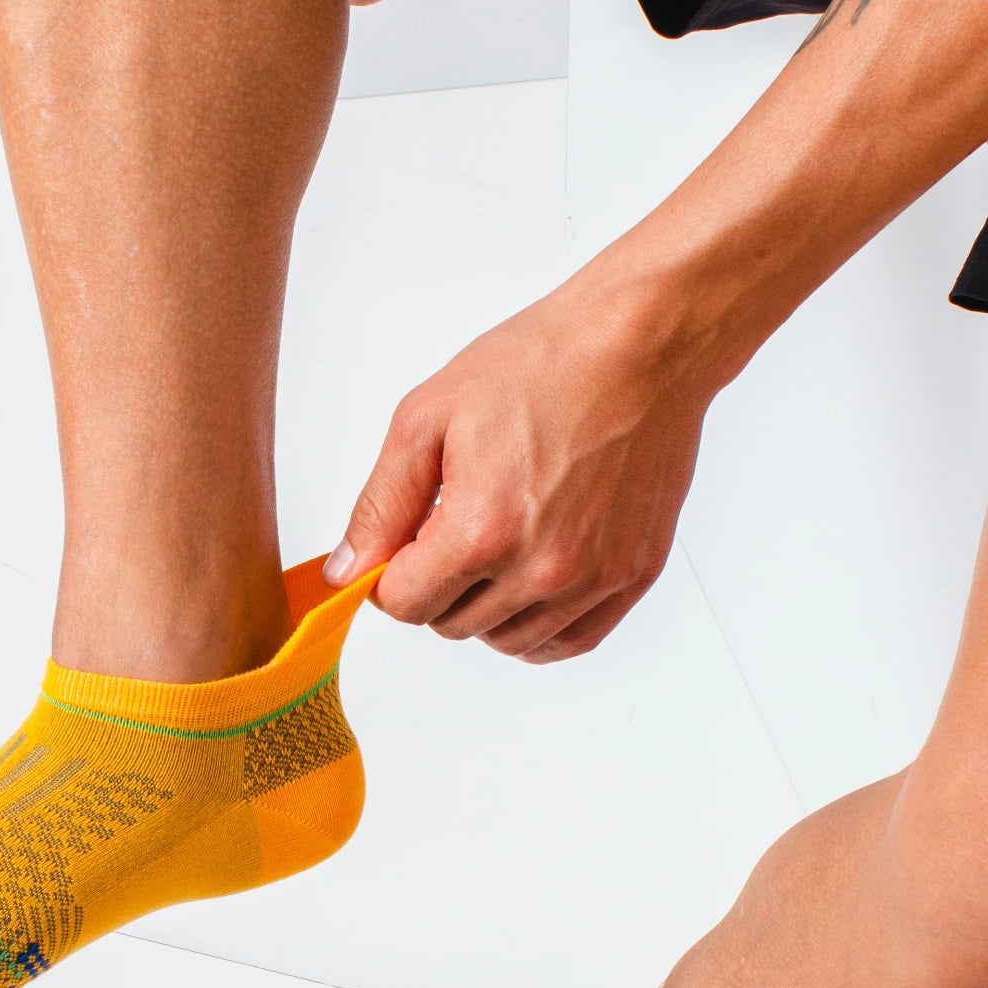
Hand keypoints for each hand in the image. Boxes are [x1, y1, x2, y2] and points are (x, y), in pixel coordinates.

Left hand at [325, 260, 723, 662]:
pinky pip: (566, 642)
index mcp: (482, 530)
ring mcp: (591, 579)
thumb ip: (380, 506)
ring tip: (495, 544)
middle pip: (451, 626)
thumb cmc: (542, 366)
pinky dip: (537, 625)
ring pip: (506, 641)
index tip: (403, 544)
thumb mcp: (427, 419)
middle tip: (453, 525)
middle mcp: (540, 568)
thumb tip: (346, 571)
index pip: (404, 605)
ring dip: (485, 607)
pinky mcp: (631, 578)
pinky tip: (528, 579)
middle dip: (437, 586)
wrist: (642, 345)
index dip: (390, 576)